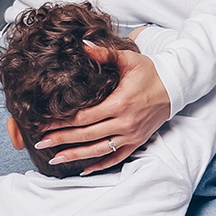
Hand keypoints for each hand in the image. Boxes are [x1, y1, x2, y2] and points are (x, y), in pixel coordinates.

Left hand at [32, 45, 170, 174]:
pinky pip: (117, 158)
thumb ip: (104, 54)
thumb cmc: (149, 71)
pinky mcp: (137, 141)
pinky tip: (84, 170)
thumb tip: (82, 46)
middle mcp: (125, 123)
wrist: (175, 86)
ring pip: (99, 150)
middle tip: (40, 143)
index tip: (43, 124)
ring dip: (76, 155)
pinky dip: (100, 165)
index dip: (62, 121)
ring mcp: (131, 135)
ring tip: (54, 159)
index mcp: (119, 103)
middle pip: (87, 135)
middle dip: (62, 140)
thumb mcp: (127, 59)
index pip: (84, 116)